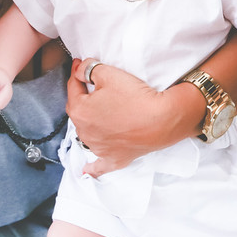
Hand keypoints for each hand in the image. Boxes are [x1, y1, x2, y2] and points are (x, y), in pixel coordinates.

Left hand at [66, 58, 174, 177]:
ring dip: (91, 123)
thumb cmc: (136, 97)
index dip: (77, 74)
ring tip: (103, 112)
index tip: (81, 66)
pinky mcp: (114, 159)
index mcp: (80, 111)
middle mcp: (85, 132)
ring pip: (88, 133)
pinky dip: (92, 167)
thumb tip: (79, 70)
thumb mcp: (109, 74)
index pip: (73, 88)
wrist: (162, 120)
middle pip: (80, 110)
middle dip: (84, 98)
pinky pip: (99, 166)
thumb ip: (88, 69)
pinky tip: (86, 170)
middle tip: (95, 86)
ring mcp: (99, 148)